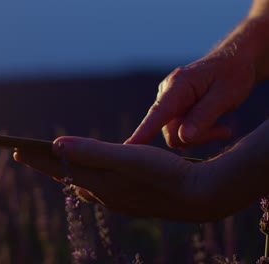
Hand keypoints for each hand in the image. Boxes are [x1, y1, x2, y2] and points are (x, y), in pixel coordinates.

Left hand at [14, 136, 224, 221]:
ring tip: (54, 164)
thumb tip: (57, 145)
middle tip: (26, 155)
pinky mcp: (129, 200)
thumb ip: (91, 152)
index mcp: (98, 183)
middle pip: (65, 176)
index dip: (36, 158)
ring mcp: (116, 199)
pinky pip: (98, 189)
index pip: (58, 168)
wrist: (199, 196)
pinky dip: (86, 179)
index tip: (14, 151)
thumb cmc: (163, 172)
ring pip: (81, 184)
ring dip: (65, 172)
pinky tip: (90, 178)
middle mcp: (103, 194)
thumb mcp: (126, 157)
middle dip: (45, 165)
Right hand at [126, 52, 254, 147]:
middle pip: (172, 132)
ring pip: (176, 135)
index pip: (158, 113)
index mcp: (178, 86)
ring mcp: (166, 103)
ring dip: (200, 135)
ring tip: (221, 126)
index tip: (128, 146)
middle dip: (197, 137)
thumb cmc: (232, 75)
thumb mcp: (225, 95)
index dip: (144, 131)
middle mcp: (166, 93)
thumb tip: (183, 138)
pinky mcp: (171, 111)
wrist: (232, 62)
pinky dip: (197, 133)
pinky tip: (213, 123)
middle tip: (224, 130)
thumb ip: (203, 117)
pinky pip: (179, 132)